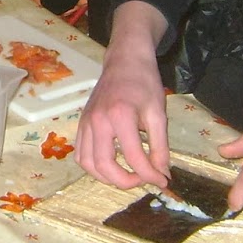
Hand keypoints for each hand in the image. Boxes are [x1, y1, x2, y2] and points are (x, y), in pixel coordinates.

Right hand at [74, 3, 172, 190]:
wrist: (125, 61)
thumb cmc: (144, 83)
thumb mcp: (158, 113)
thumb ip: (160, 146)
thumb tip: (162, 173)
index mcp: (120, 116)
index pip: (133, 157)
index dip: (149, 175)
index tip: (162, 180)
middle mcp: (98, 121)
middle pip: (104, 165)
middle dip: (125, 181)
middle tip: (143, 180)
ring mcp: (85, 122)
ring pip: (88, 163)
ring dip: (107, 177)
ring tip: (126, 175)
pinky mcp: (81, 124)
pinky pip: (80, 154)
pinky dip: (93, 167)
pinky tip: (110, 165)